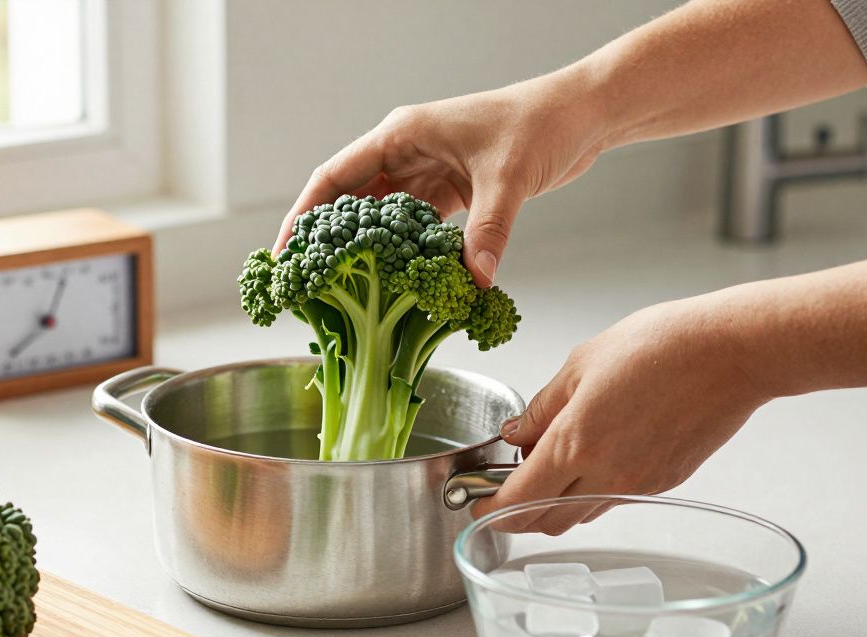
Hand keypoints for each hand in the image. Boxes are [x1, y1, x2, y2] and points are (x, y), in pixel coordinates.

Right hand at [273, 69, 608, 285]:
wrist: (581, 114)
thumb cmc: (541, 124)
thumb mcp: (509, 177)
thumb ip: (487, 231)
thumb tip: (473, 281)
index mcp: (401, 134)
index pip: (334, 177)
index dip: (304, 215)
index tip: (286, 251)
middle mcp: (406, 152)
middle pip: (349, 200)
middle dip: (327, 240)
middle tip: (306, 281)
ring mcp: (426, 171)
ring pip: (380, 217)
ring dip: (365, 250)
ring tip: (343, 291)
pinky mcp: (450, 190)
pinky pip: (414, 226)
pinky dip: (404, 252)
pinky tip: (397, 281)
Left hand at [471, 296, 771, 533]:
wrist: (731, 353)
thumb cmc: (660, 347)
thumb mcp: (580, 365)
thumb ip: (541, 408)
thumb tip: (516, 433)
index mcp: (576, 445)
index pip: (518, 500)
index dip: (489, 508)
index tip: (474, 503)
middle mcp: (606, 476)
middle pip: (545, 521)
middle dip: (516, 515)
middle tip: (502, 491)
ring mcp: (637, 485)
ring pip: (580, 515)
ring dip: (554, 505)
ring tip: (546, 468)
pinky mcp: (664, 484)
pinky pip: (613, 501)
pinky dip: (591, 493)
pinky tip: (591, 460)